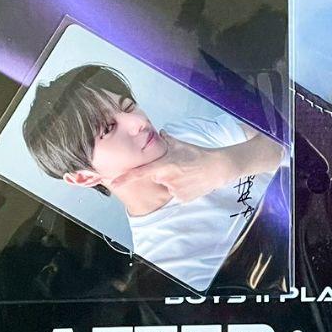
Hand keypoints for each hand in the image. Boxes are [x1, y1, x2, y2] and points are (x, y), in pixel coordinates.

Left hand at [110, 143, 231, 203]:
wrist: (218, 167)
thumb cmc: (198, 154)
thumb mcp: (181, 145)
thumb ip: (166, 140)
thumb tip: (158, 133)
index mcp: (165, 165)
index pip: (142, 173)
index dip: (126, 178)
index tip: (114, 182)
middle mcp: (167, 179)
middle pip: (157, 178)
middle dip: (163, 174)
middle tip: (179, 168)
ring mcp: (174, 191)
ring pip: (166, 187)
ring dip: (173, 182)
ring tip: (187, 175)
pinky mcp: (182, 199)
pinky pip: (175, 195)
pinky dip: (181, 190)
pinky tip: (190, 183)